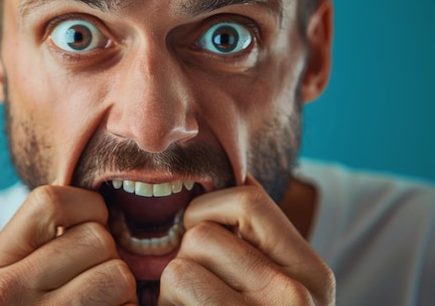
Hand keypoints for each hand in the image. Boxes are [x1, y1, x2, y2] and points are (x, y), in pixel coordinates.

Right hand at [0, 185, 137, 304]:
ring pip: (120, 274)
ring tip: (99, 305)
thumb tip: (104, 206)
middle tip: (92, 280)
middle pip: (96, 238)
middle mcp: (2, 296)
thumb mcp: (12, 278)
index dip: (85, 209)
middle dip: (107, 256)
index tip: (87, 232)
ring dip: (122, 289)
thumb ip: (43, 240)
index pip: (51, 200)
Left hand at [158, 176, 334, 304]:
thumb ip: (259, 241)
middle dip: (187, 259)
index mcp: (310, 271)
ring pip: (177, 270)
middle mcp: (293, 296)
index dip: (209, 210)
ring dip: (173, 292)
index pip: (247, 200)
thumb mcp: (283, 284)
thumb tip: (224, 183)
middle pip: (200, 237)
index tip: (203, 234)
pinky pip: (167, 305)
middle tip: (202, 291)